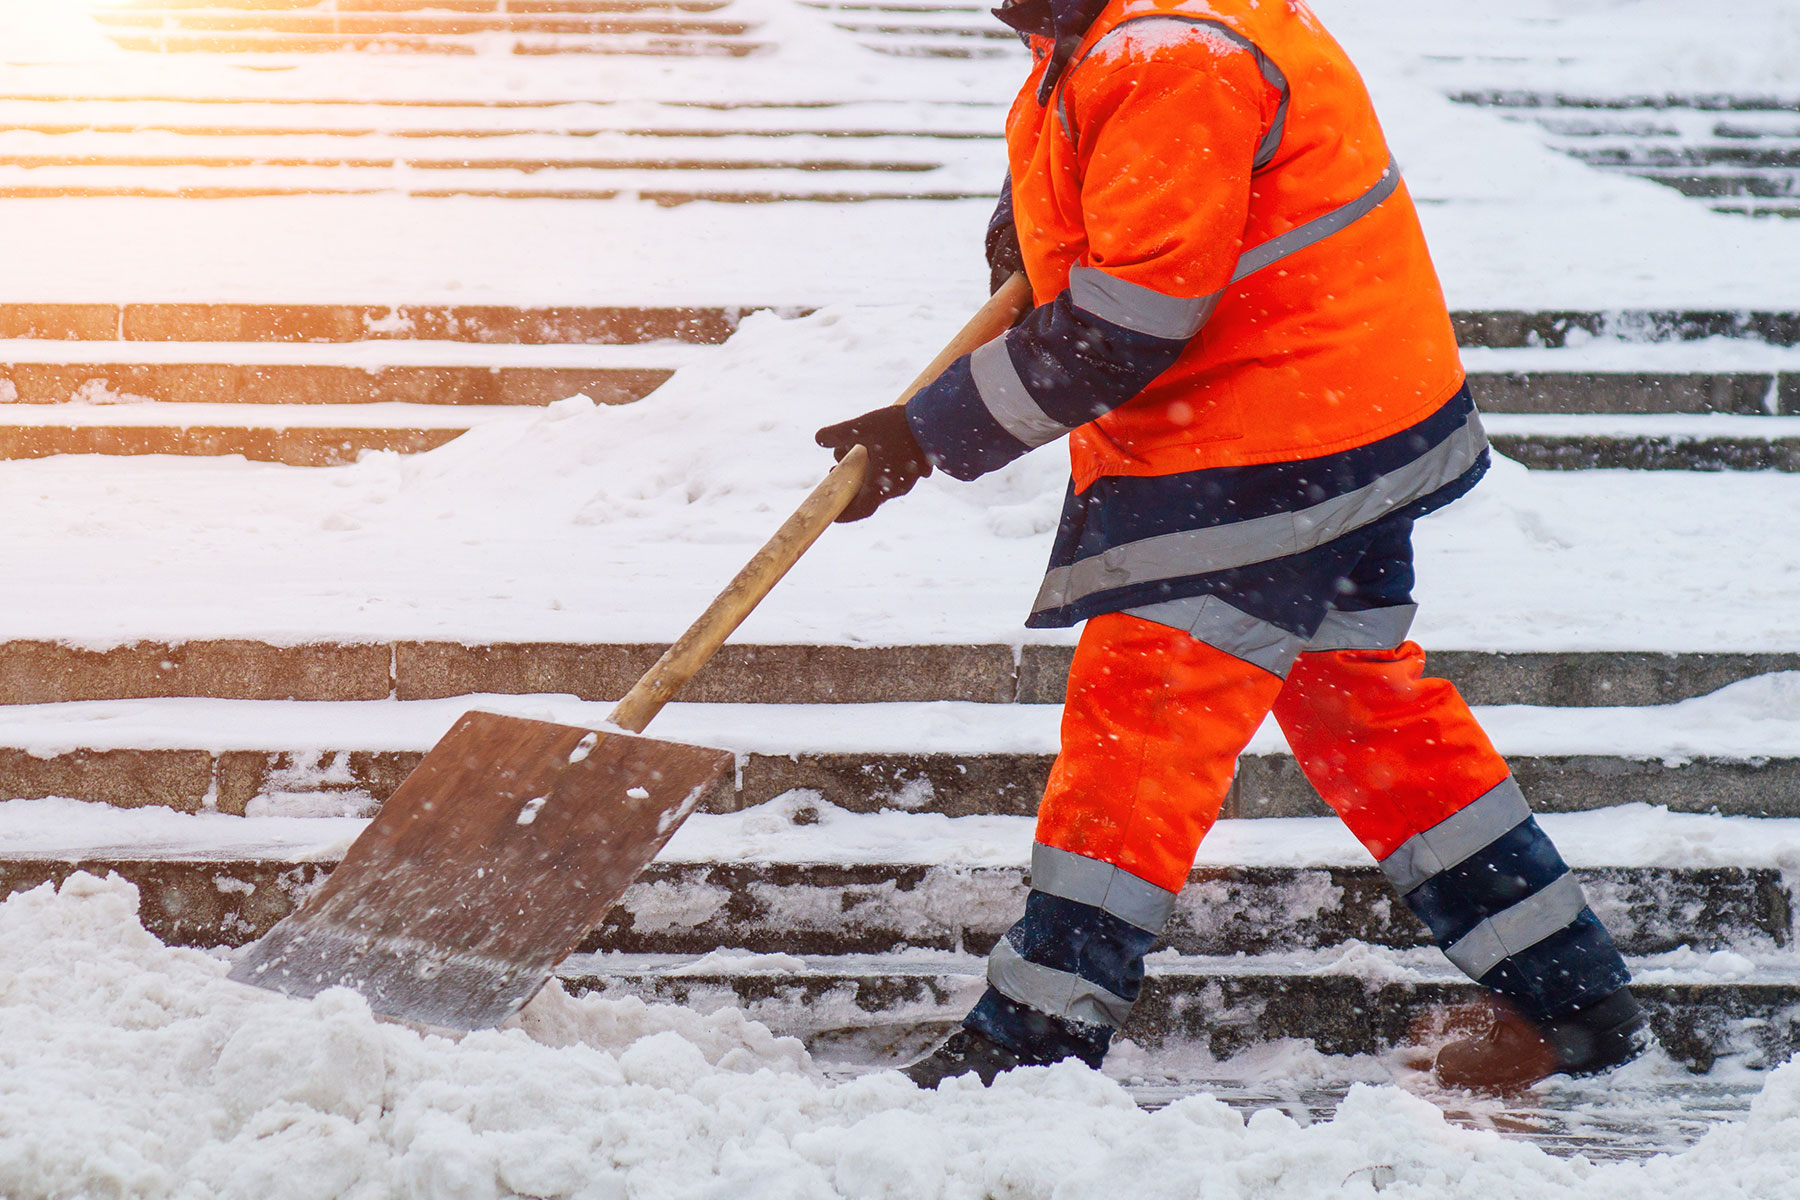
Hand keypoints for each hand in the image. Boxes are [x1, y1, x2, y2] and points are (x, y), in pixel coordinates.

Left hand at [814, 405, 932, 521]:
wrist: (936, 419)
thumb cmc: (897, 426)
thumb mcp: (862, 427)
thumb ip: (838, 434)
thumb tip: (818, 439)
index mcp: (882, 487)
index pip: (860, 510)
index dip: (845, 514)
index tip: (833, 512)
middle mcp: (897, 489)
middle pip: (868, 493)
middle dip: (850, 482)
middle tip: (836, 468)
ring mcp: (911, 479)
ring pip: (882, 480)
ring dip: (865, 470)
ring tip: (854, 450)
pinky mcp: (920, 467)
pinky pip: (896, 472)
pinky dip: (881, 465)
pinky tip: (877, 445)